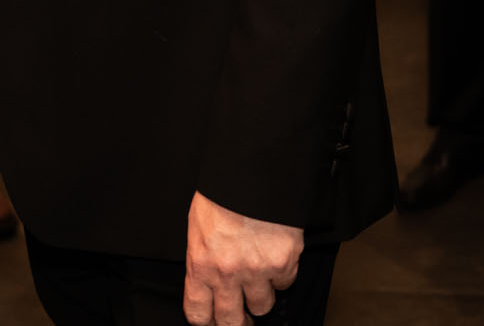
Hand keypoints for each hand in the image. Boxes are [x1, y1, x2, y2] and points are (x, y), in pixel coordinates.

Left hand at [184, 190, 302, 324]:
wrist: (252, 173)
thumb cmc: (222, 194)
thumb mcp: (198, 228)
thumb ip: (203, 259)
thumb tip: (207, 282)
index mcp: (200, 264)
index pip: (198, 312)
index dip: (205, 321)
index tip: (211, 319)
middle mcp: (228, 274)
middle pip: (231, 322)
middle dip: (236, 322)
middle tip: (241, 318)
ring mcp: (258, 271)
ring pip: (262, 306)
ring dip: (260, 295)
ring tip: (258, 278)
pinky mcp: (284, 263)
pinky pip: (285, 283)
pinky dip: (281, 275)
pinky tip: (274, 257)